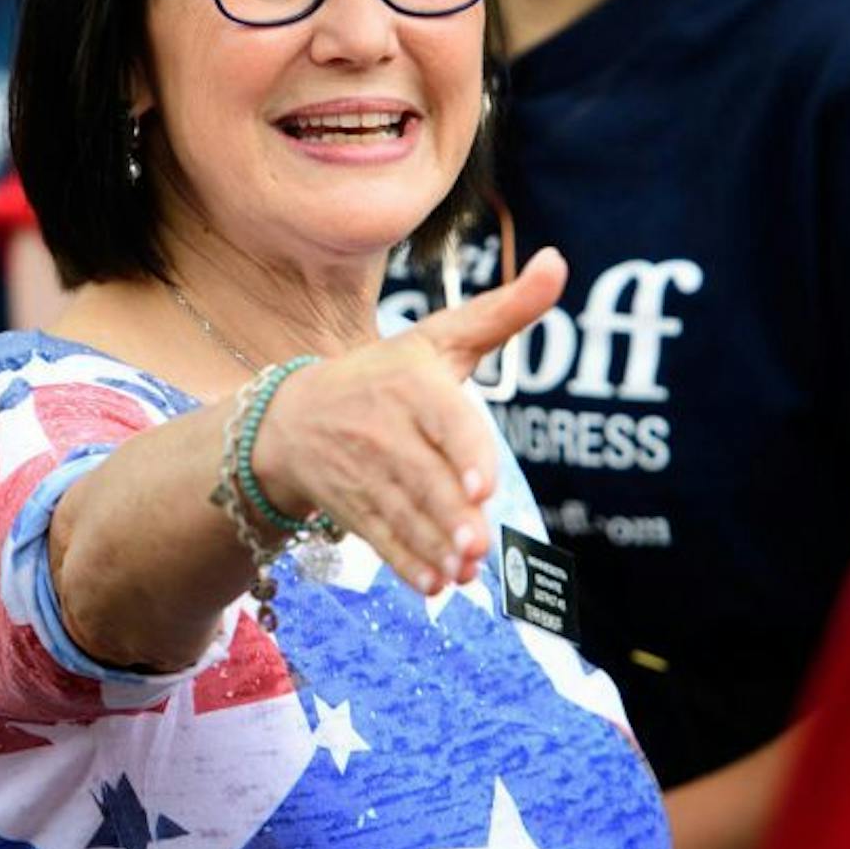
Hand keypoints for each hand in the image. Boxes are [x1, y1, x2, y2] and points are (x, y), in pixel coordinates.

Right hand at [250, 249, 567, 593]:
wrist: (292, 416)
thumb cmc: (386, 373)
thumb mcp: (439, 336)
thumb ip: (504, 310)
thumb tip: (557, 262)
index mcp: (409, 382)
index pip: (442, 419)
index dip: (462, 452)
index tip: (482, 485)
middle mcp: (382, 427)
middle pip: (421, 476)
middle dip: (448, 514)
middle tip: (477, 545)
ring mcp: (362, 472)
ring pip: (401, 513)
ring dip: (432, 547)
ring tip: (465, 571)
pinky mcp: (350, 507)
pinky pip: (379, 538)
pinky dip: (406, 564)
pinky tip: (433, 586)